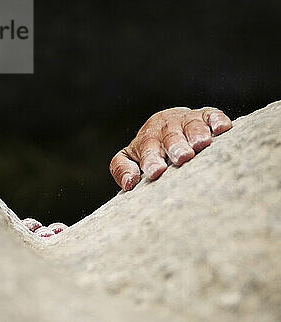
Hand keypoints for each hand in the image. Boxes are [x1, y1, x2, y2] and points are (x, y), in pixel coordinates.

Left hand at [110, 106, 231, 190]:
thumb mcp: (130, 159)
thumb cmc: (149, 151)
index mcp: (146, 140)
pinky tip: (222, 128)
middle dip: (176, 146)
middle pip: (169, 136)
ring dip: (196, 133)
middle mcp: (165, 128)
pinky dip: (217, 120)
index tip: (156, 172)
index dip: (150, 160)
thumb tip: (129, 183)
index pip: (146, 149)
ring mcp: (185, 120)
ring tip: (201, 144)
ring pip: (190, 124)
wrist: (166, 124)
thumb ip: (122, 169)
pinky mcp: (204, 115)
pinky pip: (210, 114)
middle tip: (182, 157)